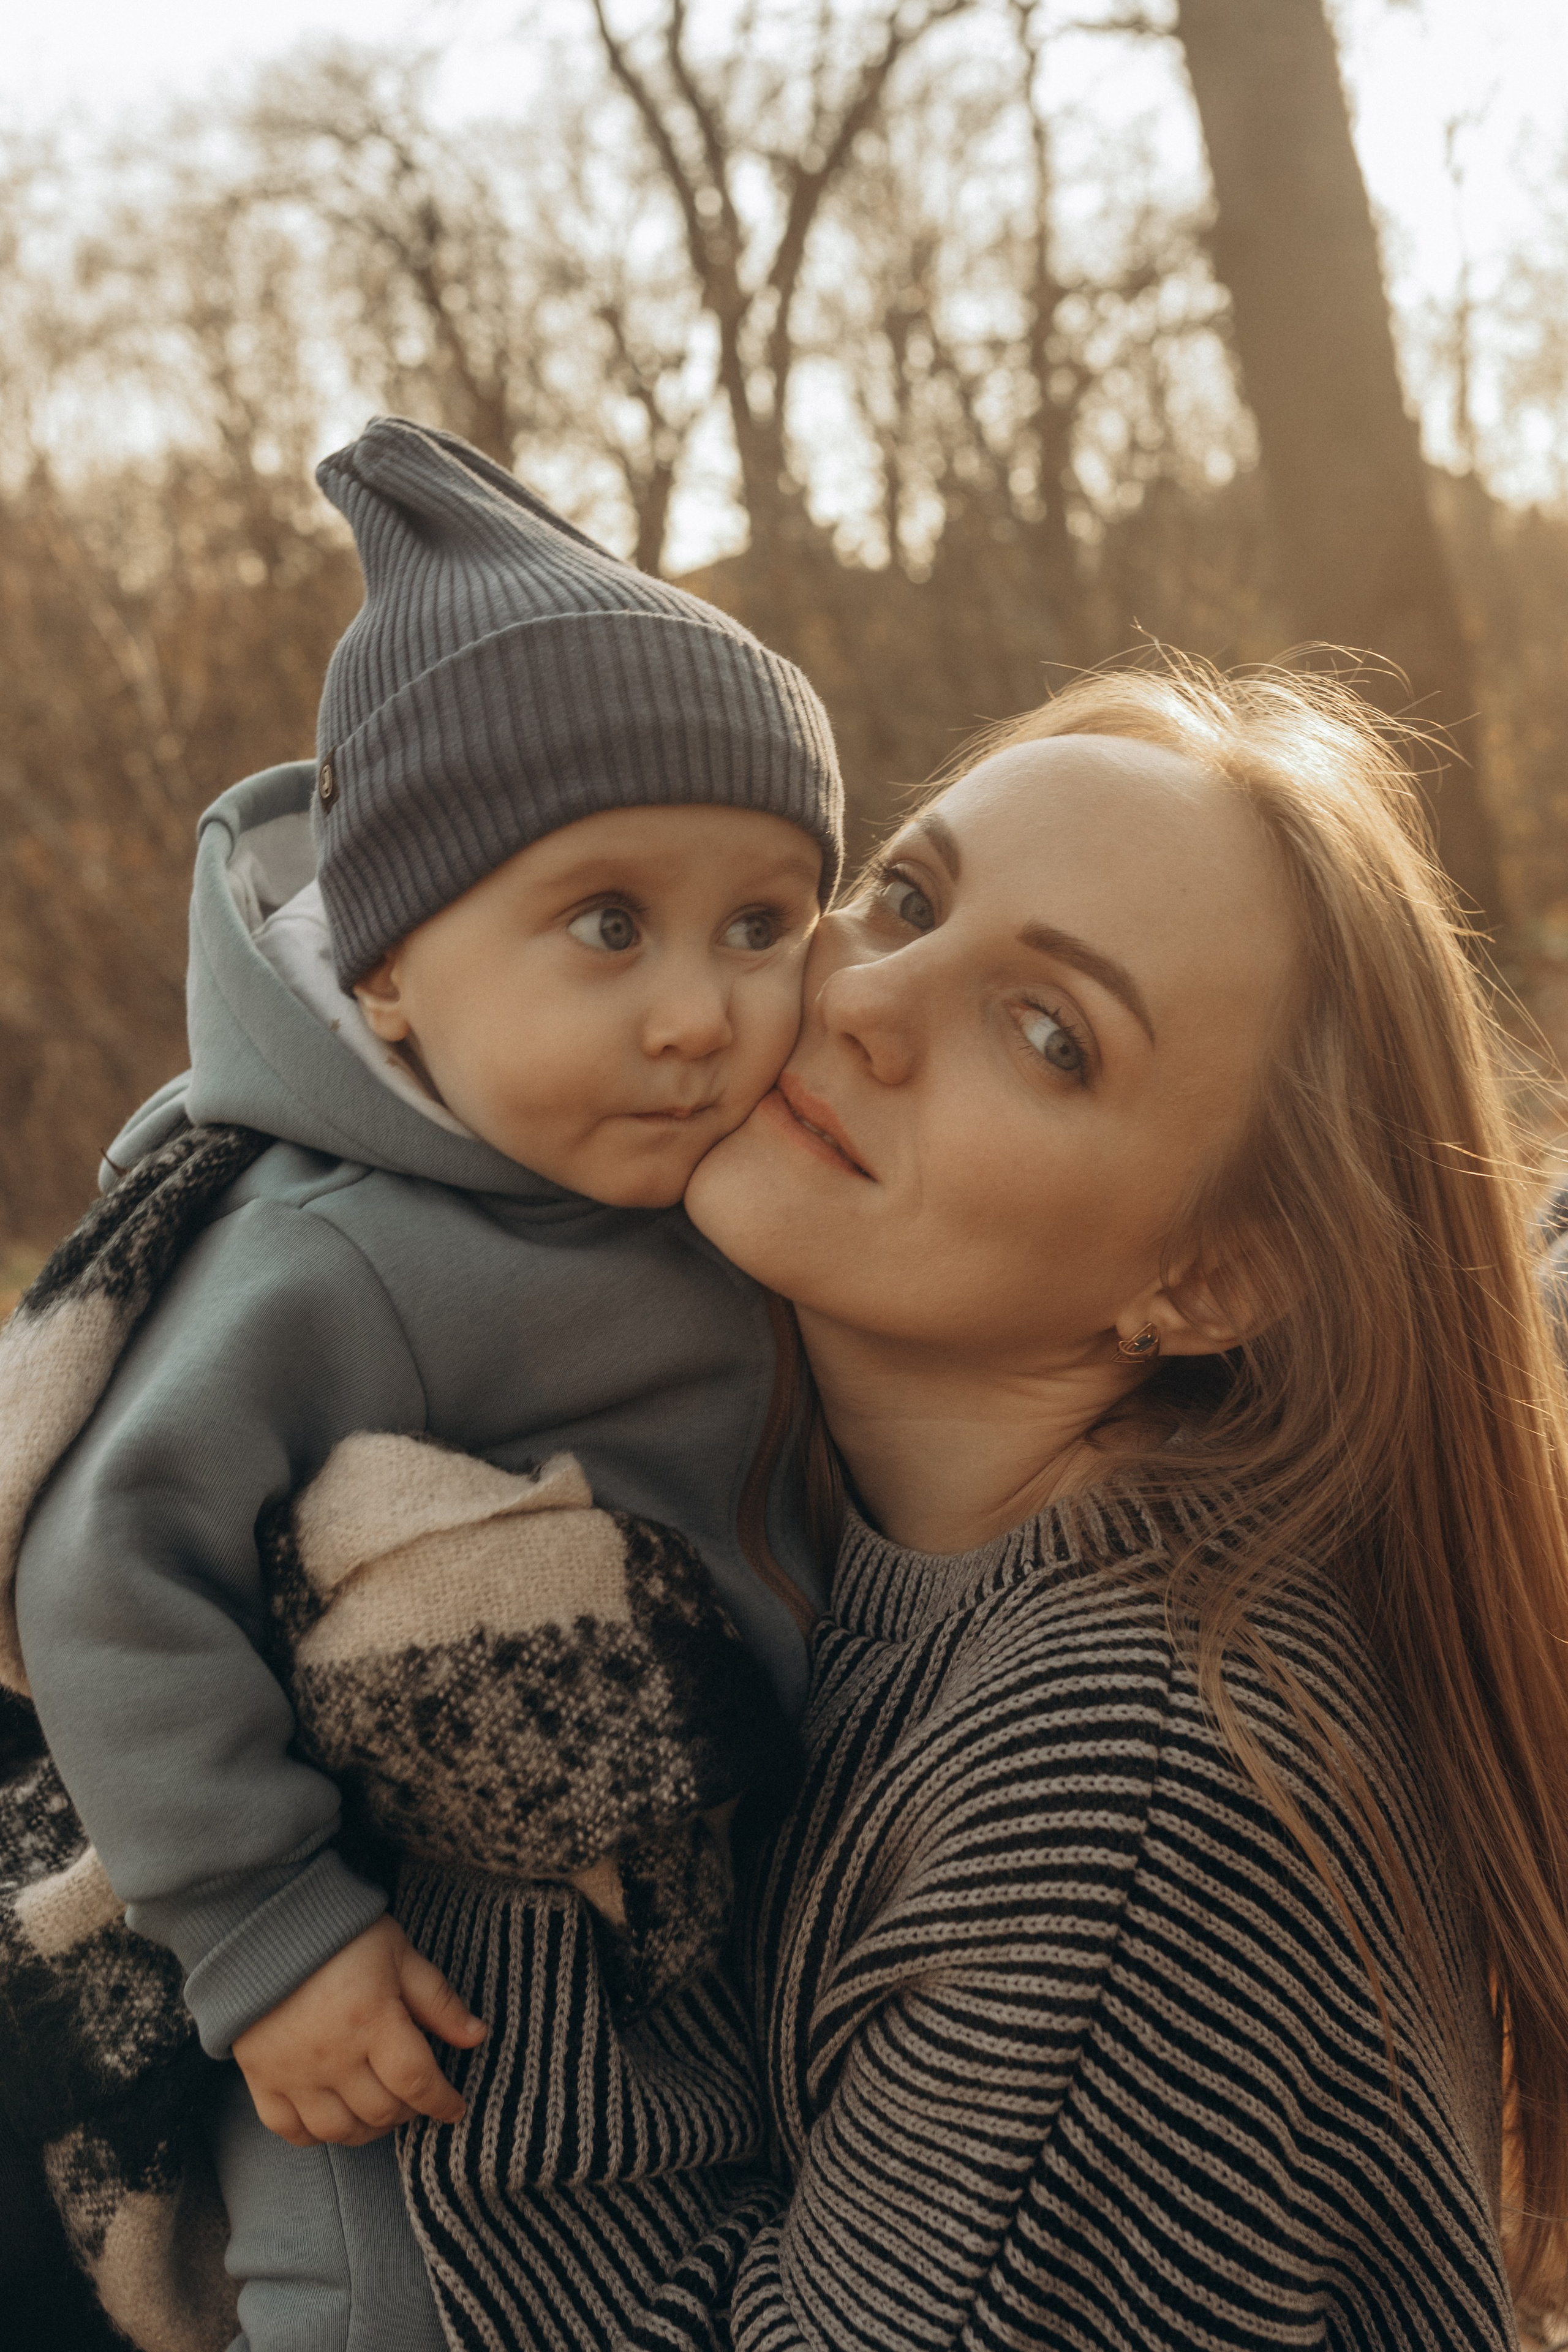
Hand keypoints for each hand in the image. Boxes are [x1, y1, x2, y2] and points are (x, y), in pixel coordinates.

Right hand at [231, 1915, 485, 2148]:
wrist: (264, 1927)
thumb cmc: (341, 1937)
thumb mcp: (399, 1955)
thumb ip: (438, 2000)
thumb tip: (477, 2036)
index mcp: (372, 2021)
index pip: (417, 2082)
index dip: (442, 2101)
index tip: (455, 2107)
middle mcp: (333, 2056)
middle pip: (382, 2111)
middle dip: (409, 2110)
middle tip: (415, 2096)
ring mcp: (294, 2073)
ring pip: (340, 2130)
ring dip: (368, 2128)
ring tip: (380, 2109)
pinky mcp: (262, 2079)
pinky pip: (291, 2131)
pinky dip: (316, 2134)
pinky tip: (334, 2117)